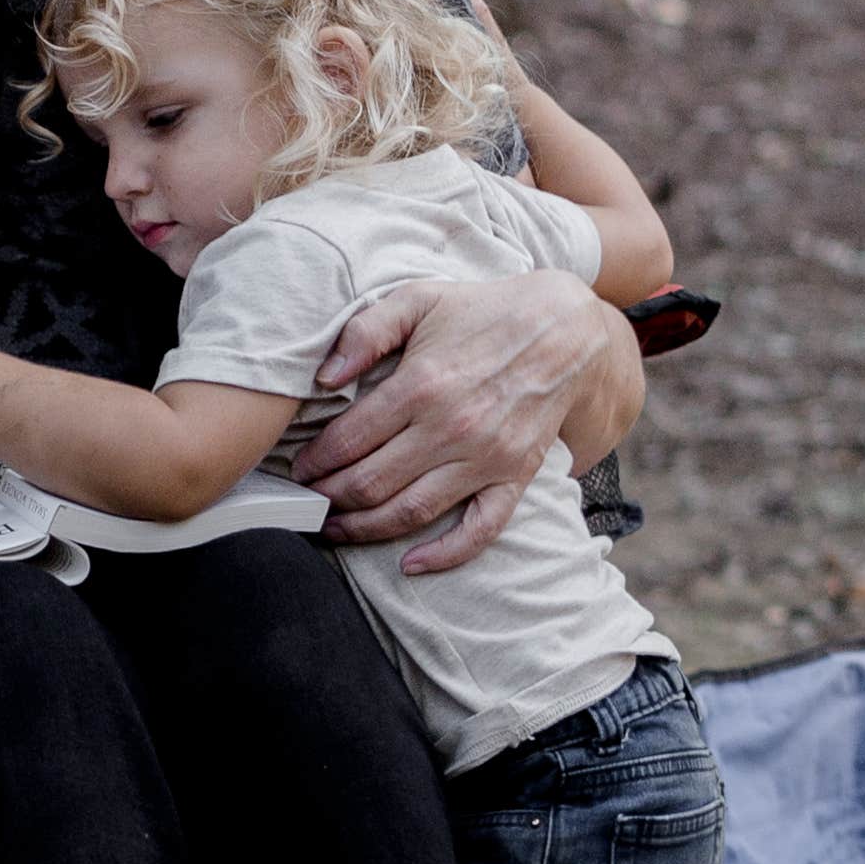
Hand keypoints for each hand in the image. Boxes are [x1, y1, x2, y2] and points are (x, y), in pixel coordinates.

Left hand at [297, 270, 641, 576]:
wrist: (565, 328)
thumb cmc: (483, 312)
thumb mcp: (418, 299)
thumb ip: (365, 332)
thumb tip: (325, 377)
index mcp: (420, 385)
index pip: (347, 441)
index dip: (314, 461)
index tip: (299, 469)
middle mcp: (450, 428)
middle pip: (370, 483)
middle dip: (329, 498)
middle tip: (308, 502)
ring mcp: (485, 458)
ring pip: (411, 512)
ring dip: (364, 528)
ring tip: (335, 529)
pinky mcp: (514, 476)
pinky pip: (480, 530)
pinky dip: (444, 555)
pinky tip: (409, 563)